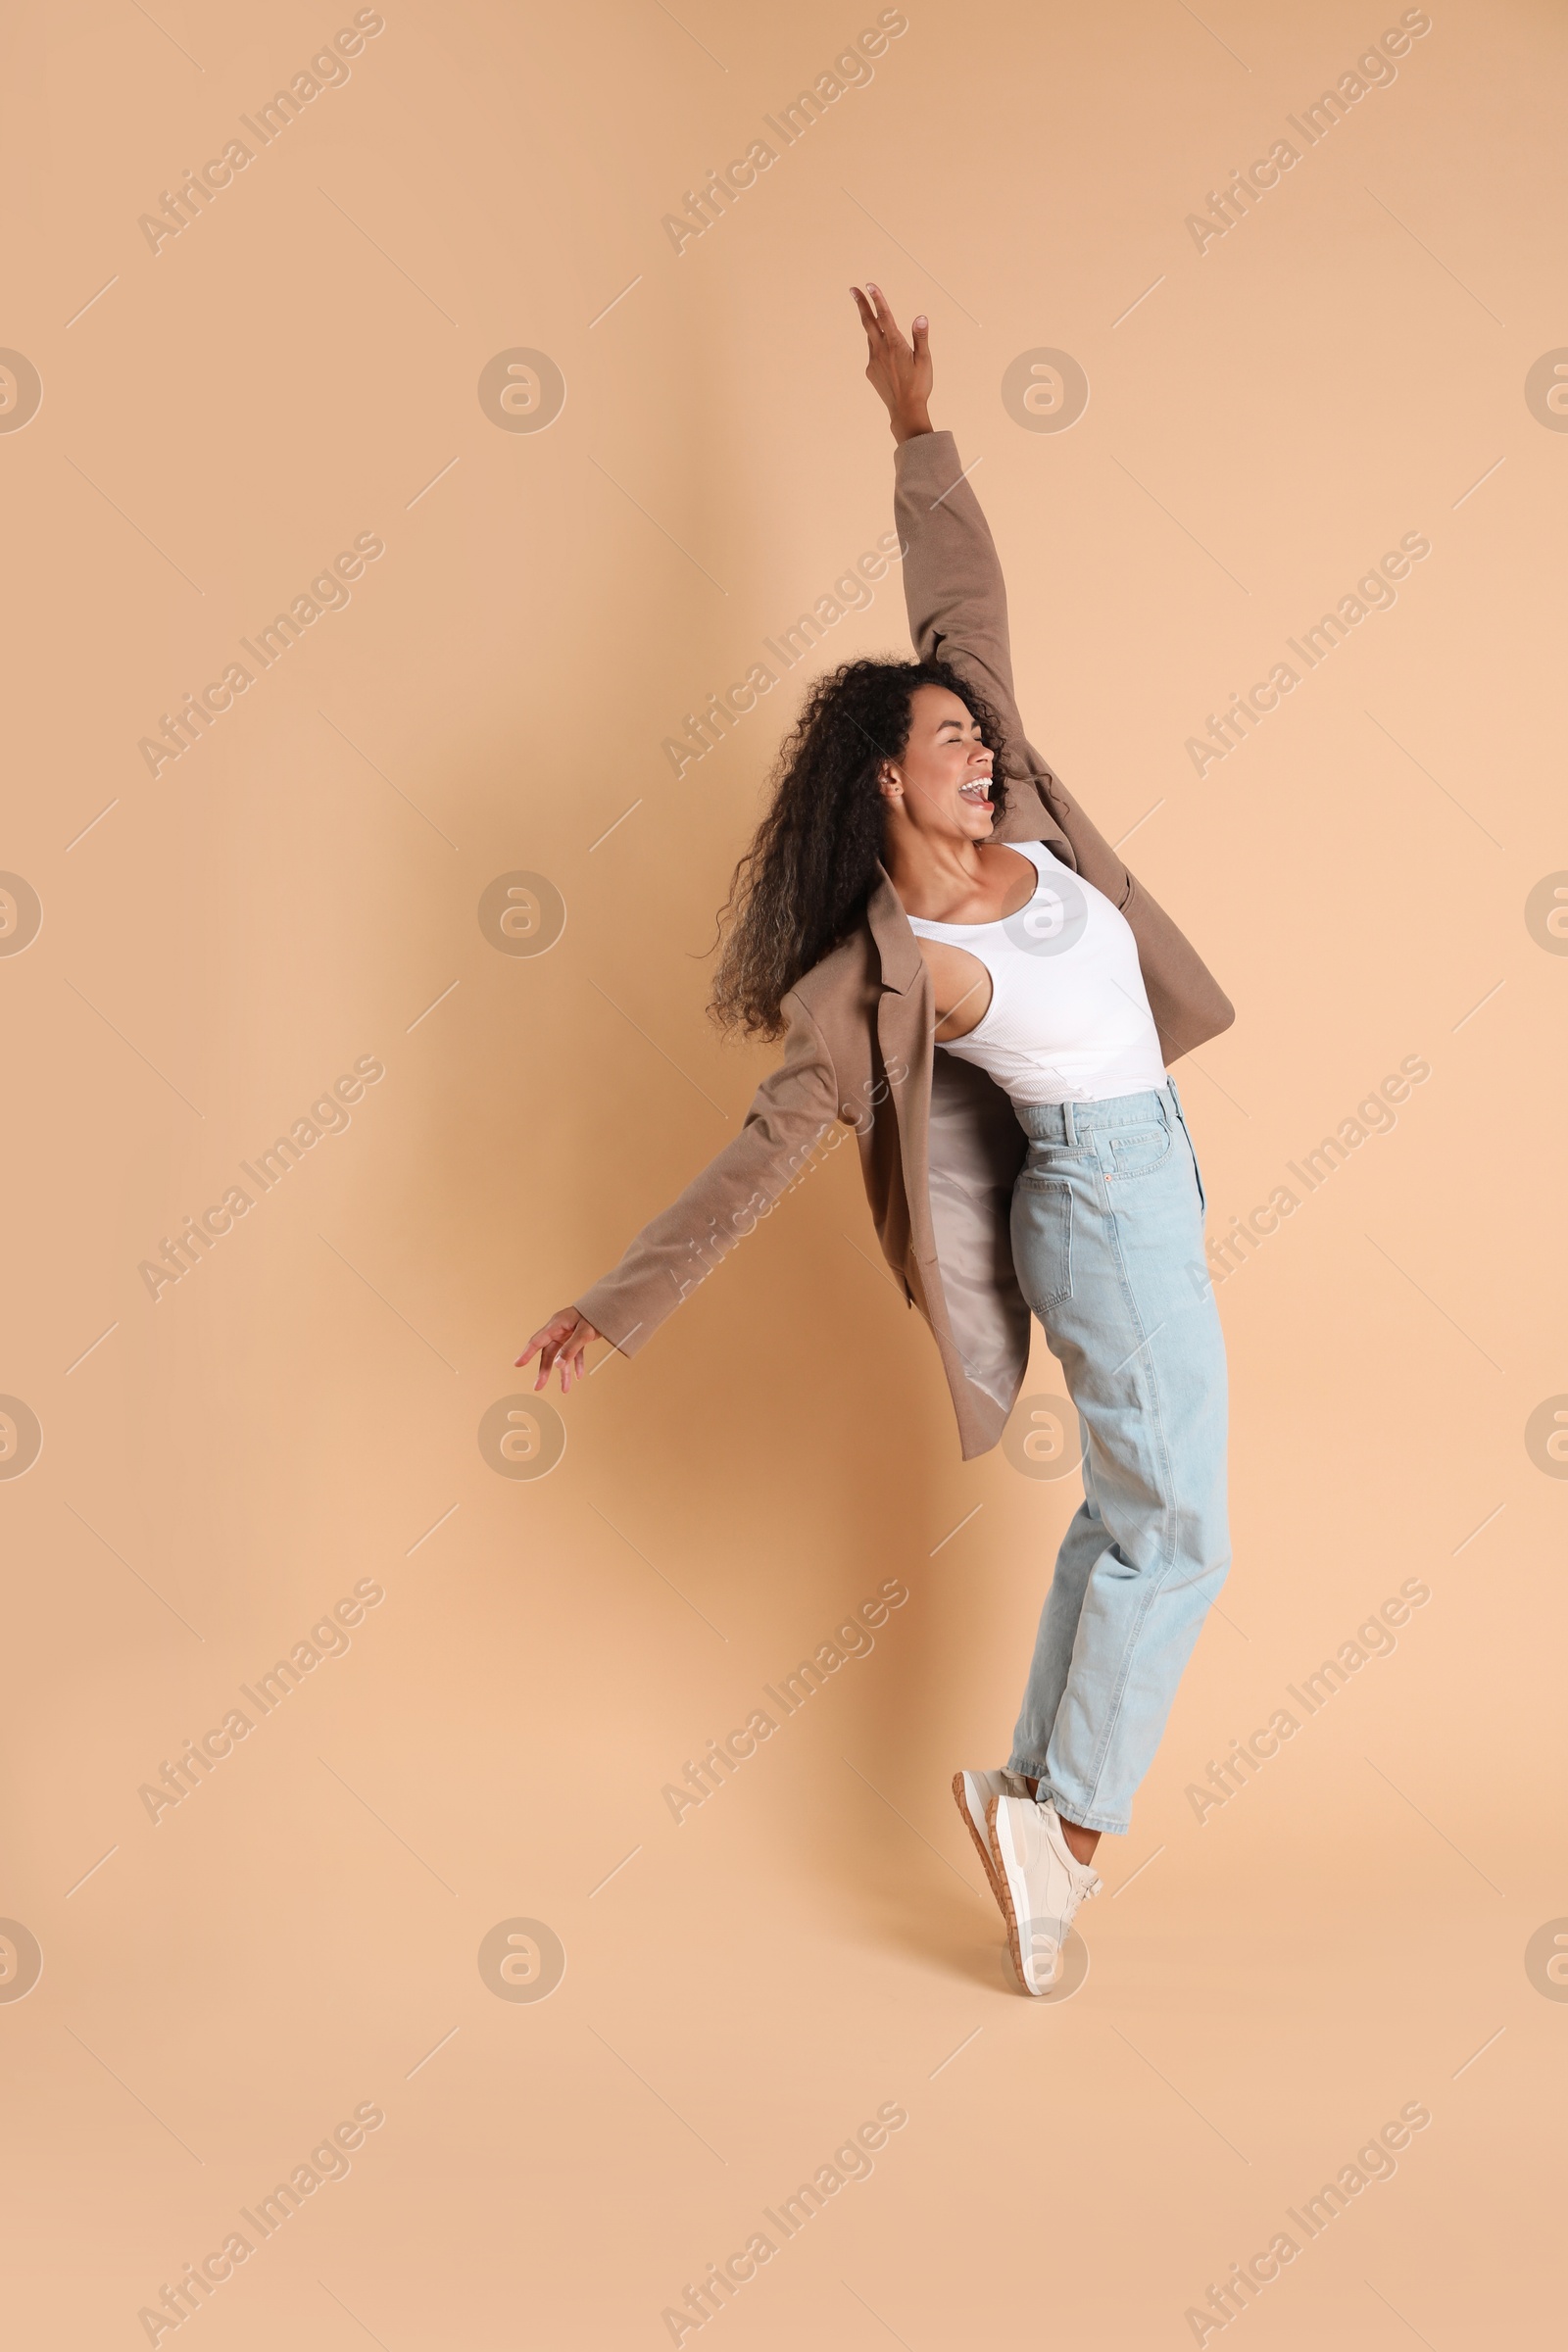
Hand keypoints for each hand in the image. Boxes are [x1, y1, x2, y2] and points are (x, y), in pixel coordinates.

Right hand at [516, 1308, 601, 1394]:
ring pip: (562, 1356)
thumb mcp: (584, 1332)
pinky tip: (579, 1376)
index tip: (517, 1364)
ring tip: (565, 1389)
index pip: (537, 1341)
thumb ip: (571, 1348)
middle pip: (548, 1353)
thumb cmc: (596, 1314)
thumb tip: (558, 1365)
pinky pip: (574, 1353)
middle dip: (545, 1371)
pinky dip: (576, 1364)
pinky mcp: (578, 1337)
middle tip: (539, 1387)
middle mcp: (560, 1330)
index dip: (527, 1354)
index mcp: (556, 1325)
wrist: (610, 1306)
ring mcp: (568, 1334)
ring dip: (563, 1373)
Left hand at [850, 283, 932, 441]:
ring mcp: (873, 361)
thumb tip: (921, 317)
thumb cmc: (919, 385)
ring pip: (870, 337)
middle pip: (868, 322)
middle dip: (861, 304)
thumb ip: (921, 336)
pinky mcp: (871, 371)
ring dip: (869, 323)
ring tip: (869, 312)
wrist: (905, 411)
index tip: (869, 285)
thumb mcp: (925, 360)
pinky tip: (886, 354)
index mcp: (895, 344)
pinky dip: (877, 346)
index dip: (877, 299)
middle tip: (853, 289)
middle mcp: (880, 350)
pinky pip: (873, 353)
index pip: (884, 316)